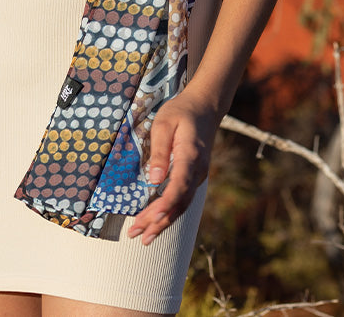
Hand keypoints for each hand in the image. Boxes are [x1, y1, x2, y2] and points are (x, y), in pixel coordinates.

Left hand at [127, 90, 219, 244]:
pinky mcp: (194, 176)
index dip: (166, 204)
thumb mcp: (164, 124)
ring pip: (182, 204)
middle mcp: (197, 170)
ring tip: (143, 236)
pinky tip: (155, 221)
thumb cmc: (181, 112)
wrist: (204, 107)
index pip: (179, 186)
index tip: (152, 218)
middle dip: (159, 222)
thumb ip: (159, 152)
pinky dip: (169, 212)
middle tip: (138, 235)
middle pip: (180, 202)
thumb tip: (153, 181)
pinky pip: (182, 199)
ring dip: (163, 222)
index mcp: (190, 156)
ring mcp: (198, 175)